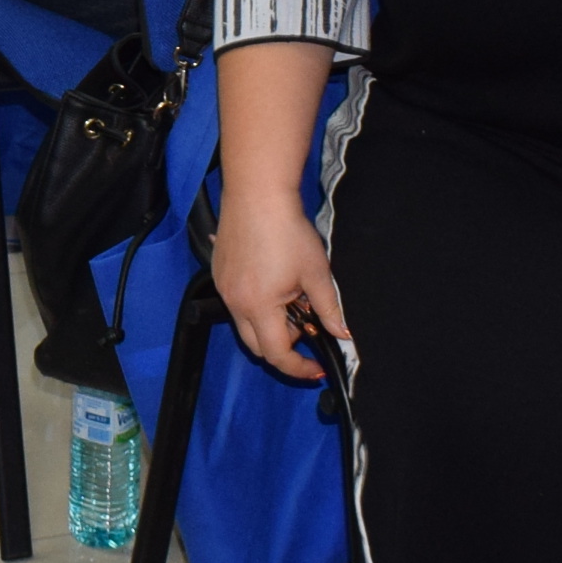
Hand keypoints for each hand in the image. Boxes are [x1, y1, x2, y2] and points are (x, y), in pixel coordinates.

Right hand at [210, 190, 345, 382]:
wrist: (257, 194)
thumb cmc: (287, 230)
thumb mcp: (317, 273)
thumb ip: (329, 309)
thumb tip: (341, 333)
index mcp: (259, 307)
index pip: (277, 355)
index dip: (299, 368)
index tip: (317, 368)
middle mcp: (235, 303)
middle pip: (256, 347)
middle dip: (283, 346)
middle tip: (305, 324)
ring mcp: (224, 288)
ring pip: (245, 325)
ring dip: (269, 325)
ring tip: (290, 298)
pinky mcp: (219, 273)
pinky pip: (236, 303)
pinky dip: (255, 306)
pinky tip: (272, 281)